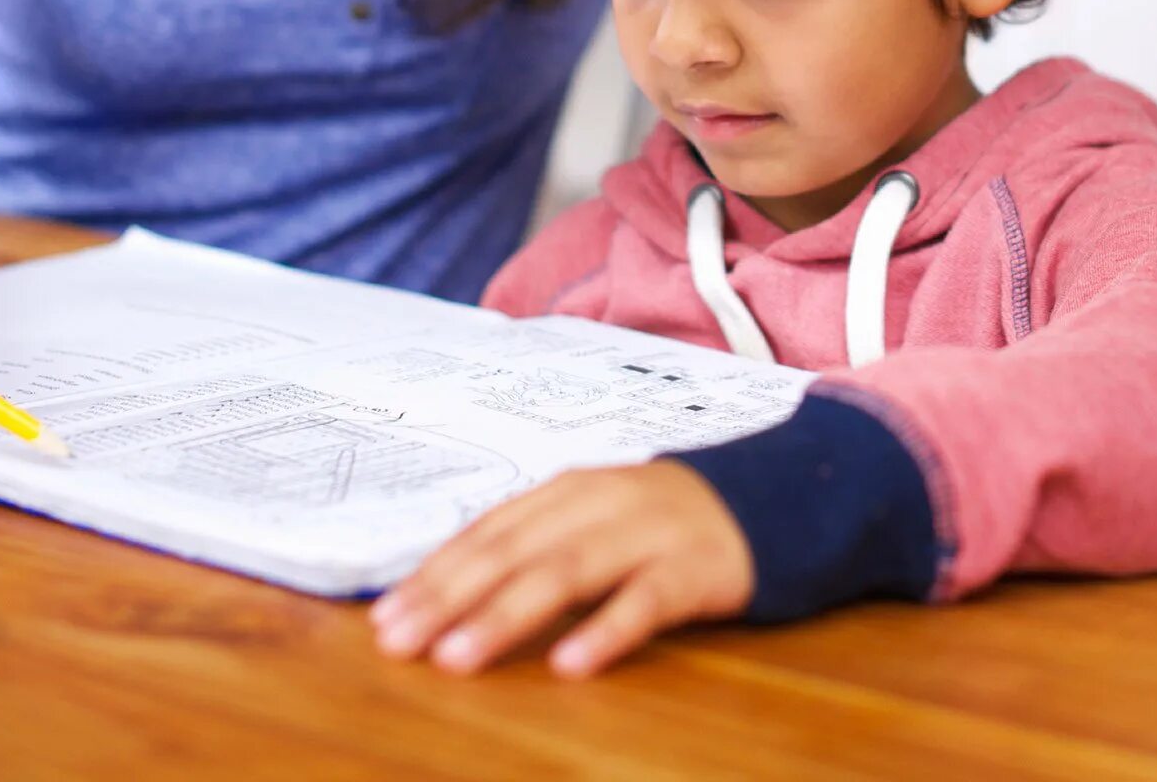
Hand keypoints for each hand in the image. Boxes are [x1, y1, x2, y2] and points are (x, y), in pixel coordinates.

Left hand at [373, 462, 752, 677]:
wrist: (773, 500)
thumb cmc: (660, 523)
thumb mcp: (591, 519)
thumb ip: (531, 546)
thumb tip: (444, 592)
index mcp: (567, 492)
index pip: (487, 533)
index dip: (434, 575)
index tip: (383, 619)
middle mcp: (600, 504)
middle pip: (514, 552)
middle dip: (449, 598)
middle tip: (400, 643)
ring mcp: (649, 533)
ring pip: (567, 572)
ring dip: (506, 615)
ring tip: (457, 656)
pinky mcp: (696, 568)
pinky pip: (647, 601)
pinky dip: (607, 630)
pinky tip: (571, 664)